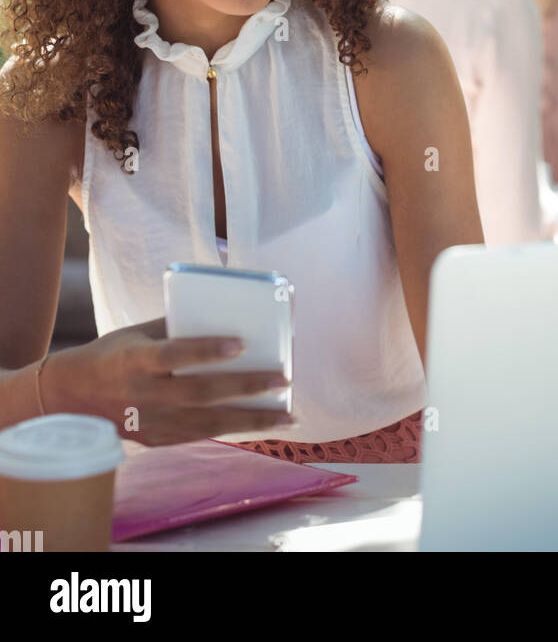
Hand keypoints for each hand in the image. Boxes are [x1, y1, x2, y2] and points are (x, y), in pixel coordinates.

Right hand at [41, 317, 293, 446]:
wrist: (71, 398)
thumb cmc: (113, 353)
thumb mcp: (138, 332)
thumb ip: (177, 327)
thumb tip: (226, 314)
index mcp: (136, 360)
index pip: (175, 355)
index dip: (207, 350)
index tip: (242, 343)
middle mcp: (144, 395)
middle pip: (201, 394)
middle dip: (246, 387)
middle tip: (284, 378)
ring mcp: (151, 423)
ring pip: (208, 424)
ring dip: (252, 420)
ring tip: (288, 414)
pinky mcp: (157, 441)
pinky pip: (201, 436)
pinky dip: (234, 430)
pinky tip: (262, 425)